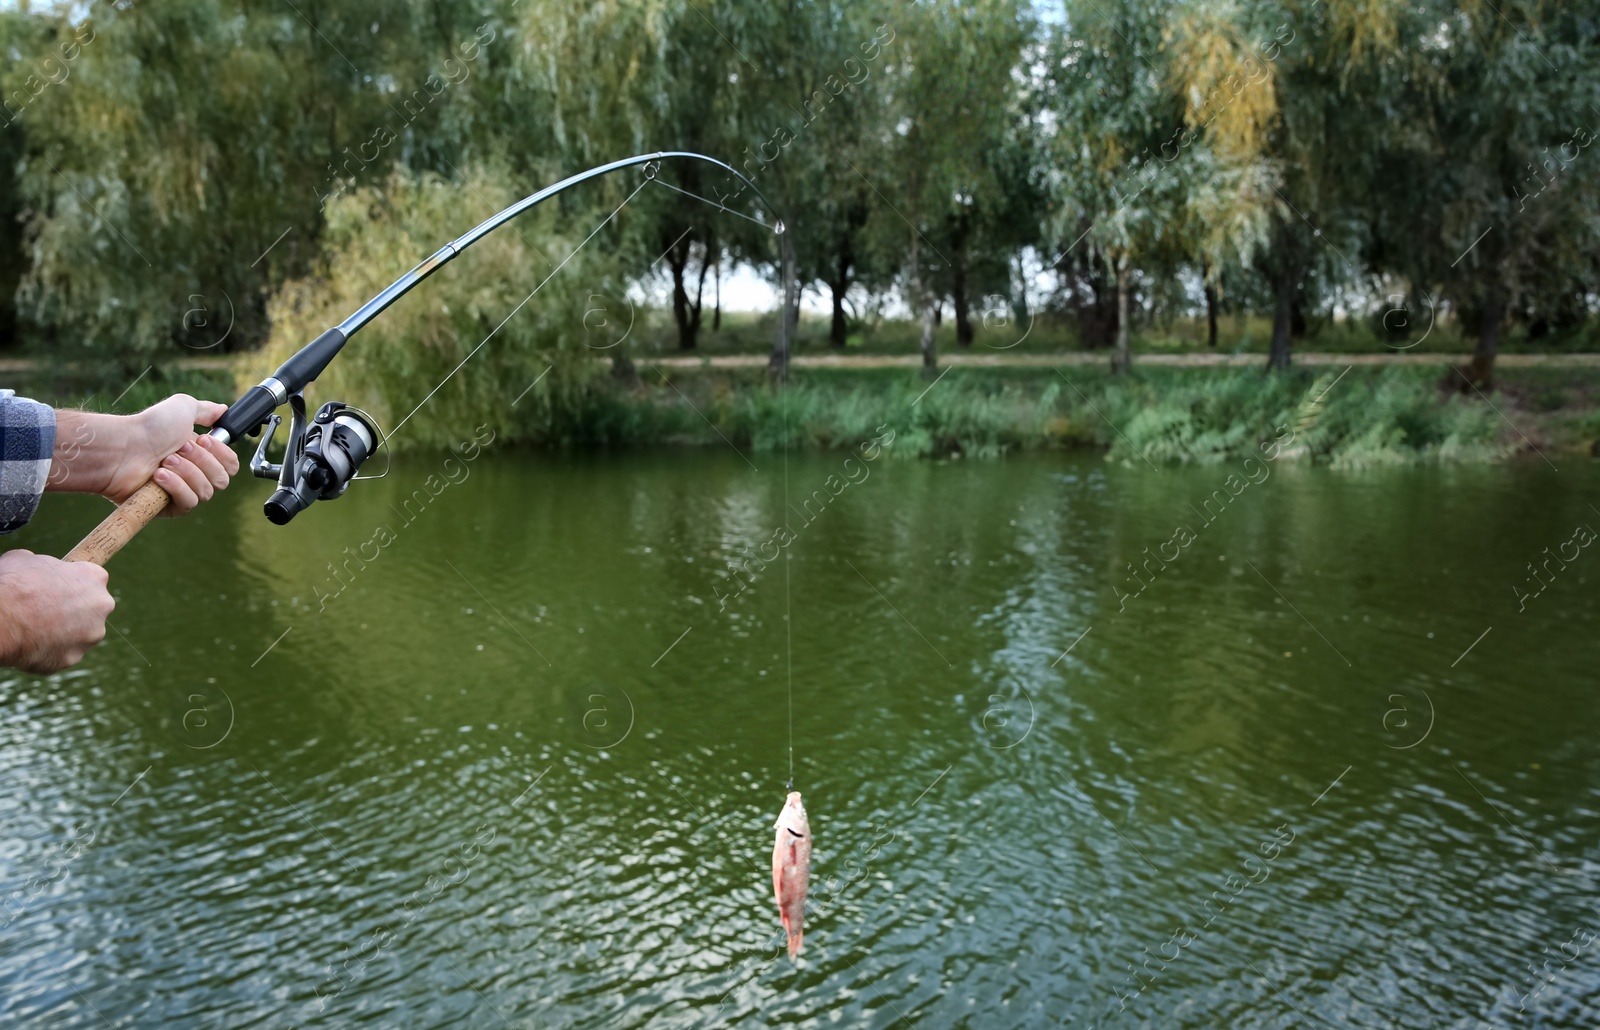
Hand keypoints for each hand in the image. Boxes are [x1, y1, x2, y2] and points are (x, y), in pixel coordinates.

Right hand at [0, 550, 114, 672]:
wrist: (0, 619)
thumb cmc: (12, 584)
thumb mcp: (25, 560)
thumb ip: (45, 564)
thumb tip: (38, 566)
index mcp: (93, 577)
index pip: (91, 579)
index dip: (72, 583)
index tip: (58, 588)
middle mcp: (101, 606)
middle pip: (91, 608)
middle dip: (73, 609)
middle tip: (46, 609)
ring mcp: (90, 635)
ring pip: (80, 633)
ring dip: (63, 631)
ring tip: (35, 627)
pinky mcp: (74, 657)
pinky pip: (63, 653)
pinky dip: (49, 650)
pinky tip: (31, 643)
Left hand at [103, 394, 240, 515]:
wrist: (123, 448)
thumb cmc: (149, 427)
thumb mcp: (183, 407)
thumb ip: (207, 410)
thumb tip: (223, 411)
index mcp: (200, 454)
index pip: (231, 465)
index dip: (221, 453)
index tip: (203, 440)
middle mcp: (193, 474)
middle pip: (222, 479)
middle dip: (202, 461)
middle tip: (178, 449)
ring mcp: (181, 492)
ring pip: (206, 491)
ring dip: (186, 472)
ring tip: (163, 461)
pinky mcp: (168, 508)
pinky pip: (189, 502)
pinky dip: (176, 486)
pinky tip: (158, 476)